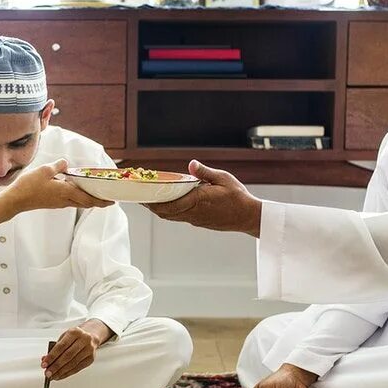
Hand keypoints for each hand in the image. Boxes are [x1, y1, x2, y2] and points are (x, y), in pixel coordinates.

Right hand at [0, 159, 111, 228]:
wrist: (16, 200)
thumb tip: (66, 163)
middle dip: (98, 202)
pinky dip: (77, 197)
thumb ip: (58, 166)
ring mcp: (58, 203)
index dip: (101, 201)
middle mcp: (64, 200)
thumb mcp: (45, 170)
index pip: (88, 199)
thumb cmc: (29, 186)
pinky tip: (75, 191)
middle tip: (107, 199)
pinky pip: (70, 201)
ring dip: (88, 200)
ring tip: (94, 194)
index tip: (111, 202)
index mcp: (66, 192)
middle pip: (86, 203)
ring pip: (78, 203)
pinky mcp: (52, 203)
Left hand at [42, 320, 110, 380]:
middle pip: (67, 356)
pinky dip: (67, 373)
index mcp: (74, 332)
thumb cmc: (75, 337)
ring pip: (73, 364)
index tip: (44, 364)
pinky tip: (60, 375)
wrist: (91, 335)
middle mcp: (83, 340)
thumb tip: (45, 360)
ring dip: (61, 372)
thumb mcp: (64, 337)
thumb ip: (55, 348)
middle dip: (56, 366)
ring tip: (53, 376)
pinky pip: (77, 368)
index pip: (61, 346)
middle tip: (48, 373)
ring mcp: (89, 350)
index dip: (52, 356)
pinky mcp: (91, 358)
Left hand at [146, 160, 263, 236]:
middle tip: (139, 198)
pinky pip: (179, 217)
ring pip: (171, 216)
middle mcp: (193, 213)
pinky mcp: (199, 222)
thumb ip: (205, 172)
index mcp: (197, 201)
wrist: (248, 216)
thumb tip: (191, 164)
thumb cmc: (238, 197)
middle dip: (151, 206)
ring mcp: (195, 219)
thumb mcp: (222, 178)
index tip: (142, 197)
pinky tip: (167, 204)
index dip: (153, 202)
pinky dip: (169, 211)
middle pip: (165, 212)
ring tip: (149, 201)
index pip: (169, 204)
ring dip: (159, 210)